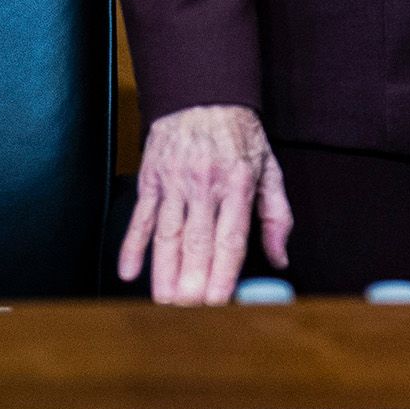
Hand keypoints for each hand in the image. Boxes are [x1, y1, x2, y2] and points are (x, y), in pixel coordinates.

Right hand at [117, 104, 290, 304]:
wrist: (203, 95)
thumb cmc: (239, 135)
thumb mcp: (269, 168)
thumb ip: (276, 216)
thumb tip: (280, 258)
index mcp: (237, 184)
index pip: (230, 239)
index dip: (223, 274)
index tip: (219, 302)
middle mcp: (204, 185)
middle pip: (197, 243)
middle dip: (192, 282)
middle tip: (187, 313)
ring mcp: (174, 183)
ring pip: (166, 235)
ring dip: (163, 272)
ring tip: (163, 303)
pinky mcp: (151, 179)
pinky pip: (140, 218)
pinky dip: (131, 247)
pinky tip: (129, 273)